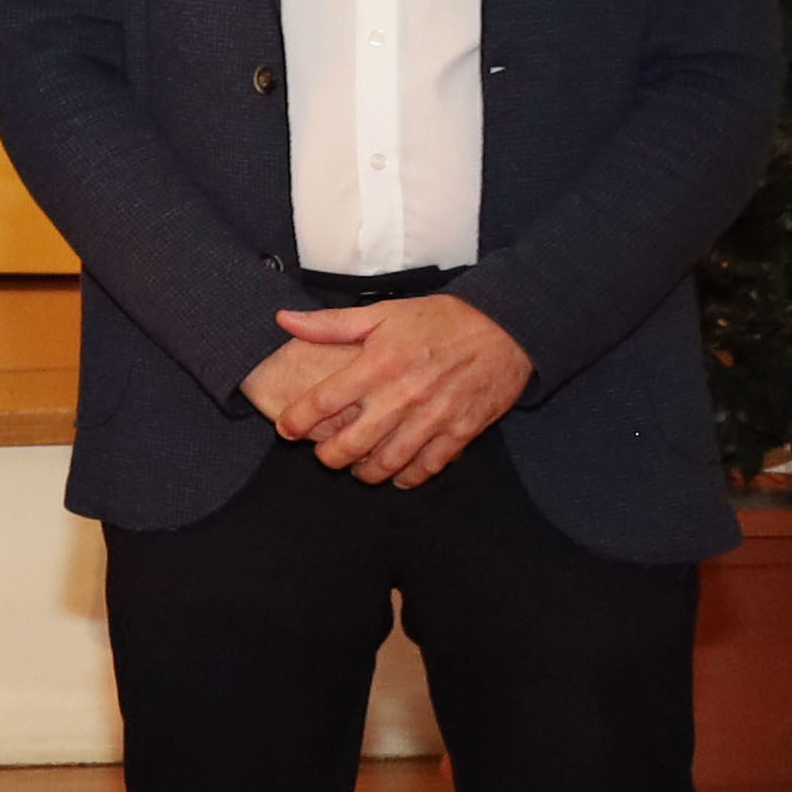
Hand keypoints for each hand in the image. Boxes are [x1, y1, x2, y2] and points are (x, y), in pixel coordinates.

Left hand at [258, 294, 528, 484]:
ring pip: (386, 464)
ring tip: (358, 467)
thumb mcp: (383, 314)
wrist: (507, 326)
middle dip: (328, 457)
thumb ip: (332, 324)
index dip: (296, 422)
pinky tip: (397, 475)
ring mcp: (432, 418)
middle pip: (349, 445)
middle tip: (325, 454)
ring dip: (364, 473)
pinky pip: (426, 468)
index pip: (322, 403)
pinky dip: (407, 478)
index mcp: (377, 366)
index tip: (286, 429)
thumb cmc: (441, 319)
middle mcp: (401, 396)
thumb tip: (285, 319)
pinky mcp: (460, 432)